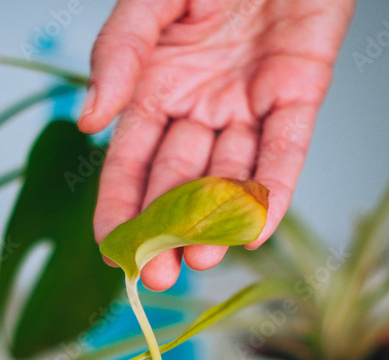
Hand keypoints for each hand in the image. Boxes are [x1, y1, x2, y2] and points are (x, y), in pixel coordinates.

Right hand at [79, 0, 353, 289]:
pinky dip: (274, 186)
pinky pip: (286, 148)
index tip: (114, 252)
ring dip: (217, 219)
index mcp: (155, 86)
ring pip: (230, 174)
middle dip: (167, 230)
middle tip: (158, 276)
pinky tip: (258, 226)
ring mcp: (249, 103)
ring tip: (202, 256)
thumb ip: (120, 54)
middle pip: (178, 180)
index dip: (121, 207)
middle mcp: (200, 105)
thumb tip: (88, 121)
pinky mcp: (299, 93)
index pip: (130, 162)